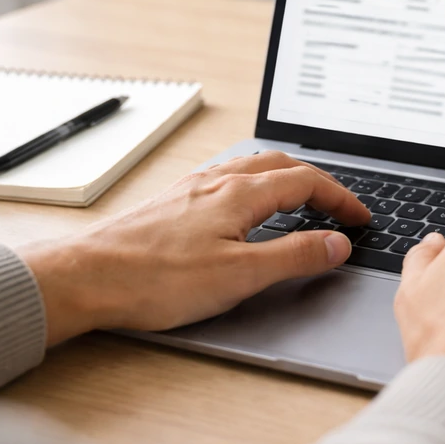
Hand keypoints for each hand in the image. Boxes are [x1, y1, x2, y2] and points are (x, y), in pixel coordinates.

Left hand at [18, 151, 370, 345]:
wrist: (85, 277)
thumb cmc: (154, 279)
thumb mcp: (239, 275)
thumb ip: (294, 256)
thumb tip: (337, 243)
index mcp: (239, 193)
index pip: (307, 181)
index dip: (341, 198)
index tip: (360, 218)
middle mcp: (216, 181)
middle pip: (282, 164)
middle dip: (319, 182)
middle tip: (339, 206)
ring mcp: (192, 188)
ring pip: (252, 167)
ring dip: (287, 177)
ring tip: (302, 198)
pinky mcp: (173, 201)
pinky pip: (227, 177)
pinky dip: (256, 183)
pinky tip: (246, 204)